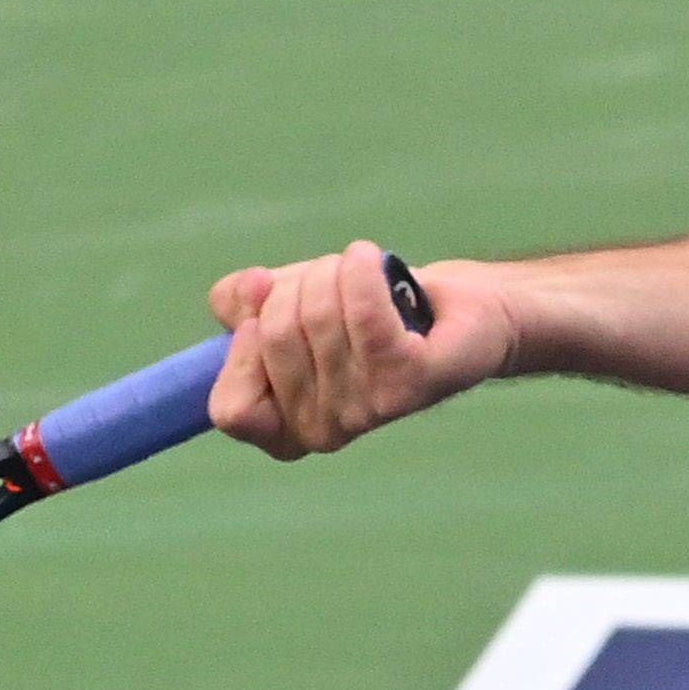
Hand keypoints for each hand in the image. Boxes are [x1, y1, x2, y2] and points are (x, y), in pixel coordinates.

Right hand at [208, 239, 512, 456]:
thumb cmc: (363, 311)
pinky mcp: (411, 381)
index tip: (259, 316)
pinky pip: (364, 314)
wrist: (457, 311)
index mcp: (284, 429)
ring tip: (359, 275)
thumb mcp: (283, 303)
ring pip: (316, 316)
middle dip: (294, 287)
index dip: (240, 352)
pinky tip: (369, 257)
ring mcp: (369, 412)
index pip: (231, 411)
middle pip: (272, 338)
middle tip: (328, 283)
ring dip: (331, 272)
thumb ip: (240, 305)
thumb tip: (250, 292)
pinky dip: (361, 271)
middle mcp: (324, 432)